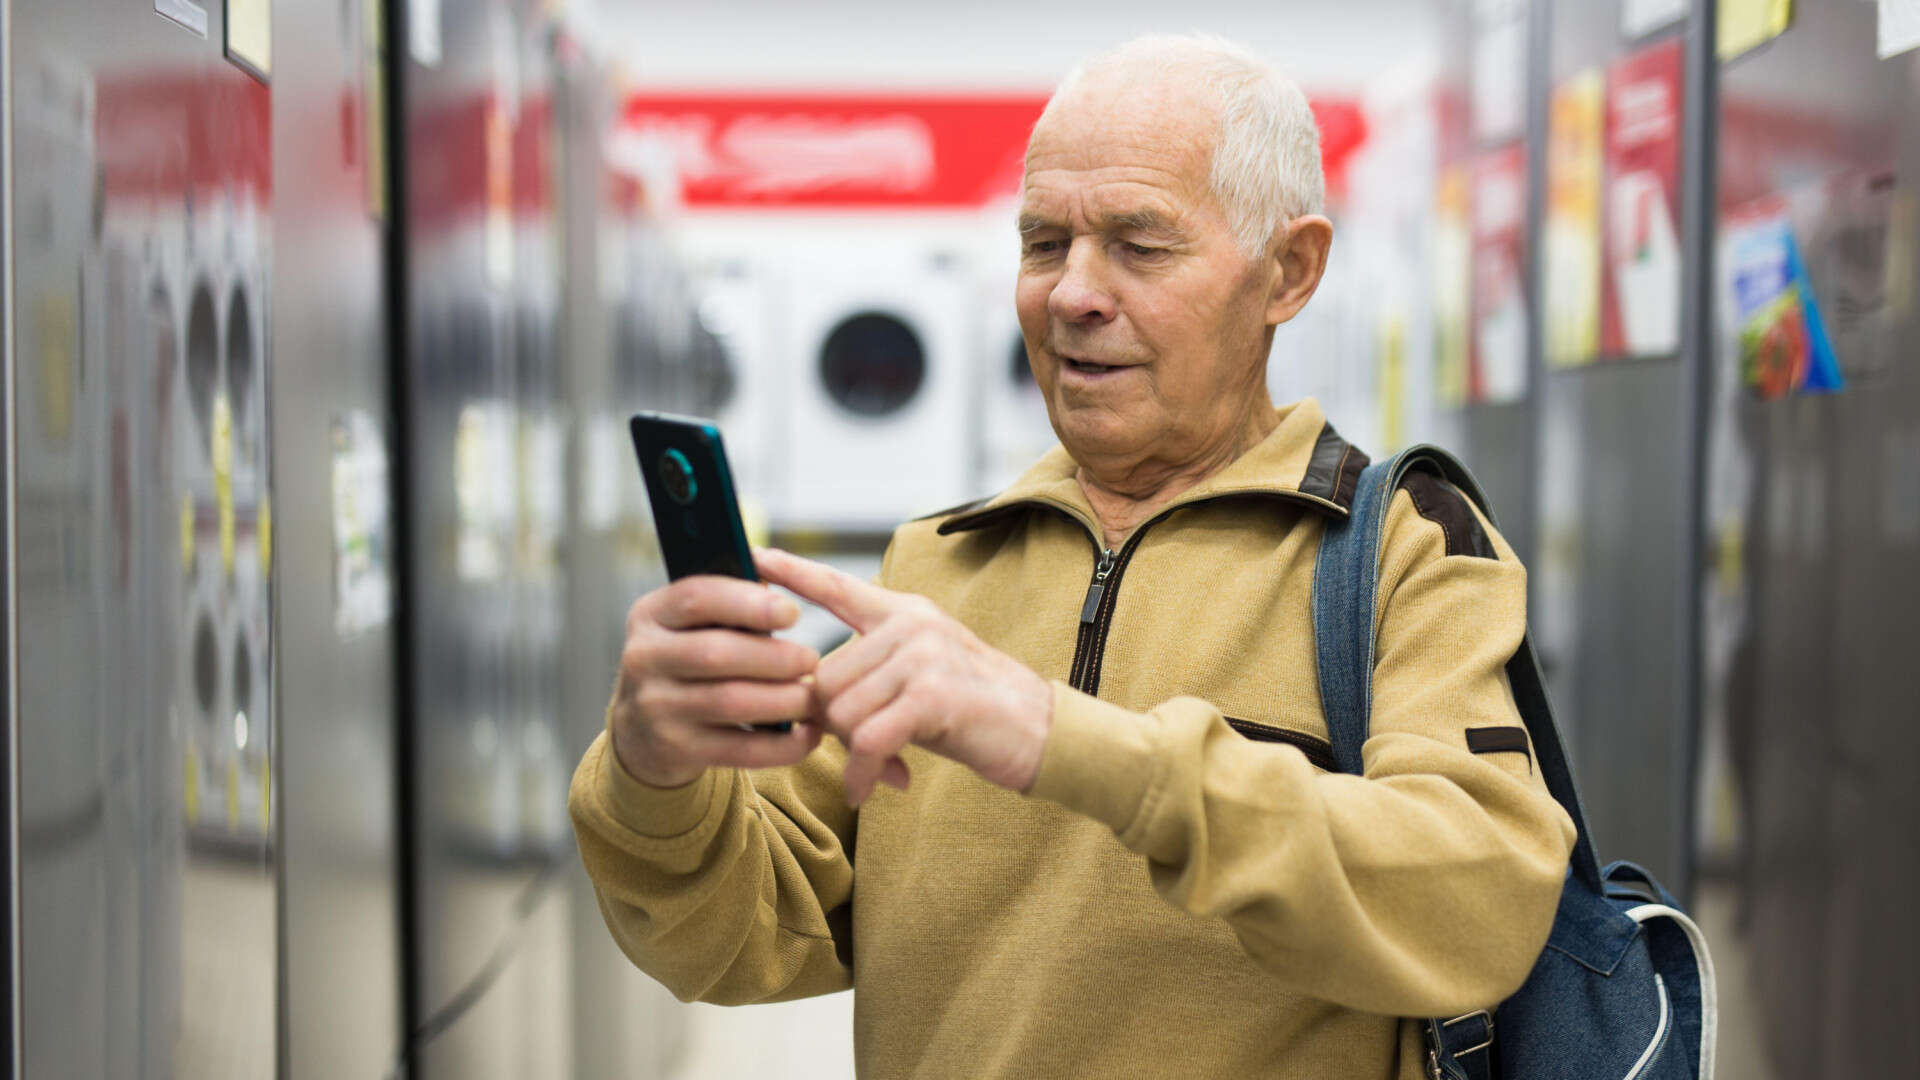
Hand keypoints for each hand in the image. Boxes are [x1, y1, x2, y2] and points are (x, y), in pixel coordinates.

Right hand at [610, 575, 824, 787]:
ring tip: (812, 695)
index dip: (749, 602)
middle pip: (717, 652)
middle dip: (775, 657)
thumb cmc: (687, 660)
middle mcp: (644, 658)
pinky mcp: (676, 749)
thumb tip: (785, 592)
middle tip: (811, 659)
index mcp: (651, 614)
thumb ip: (729, 605)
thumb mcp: (690, 625)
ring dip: (784, 699)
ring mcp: (655, 707)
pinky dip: (783, 744)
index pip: (697, 597)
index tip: (792, 612)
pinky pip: (740, 749)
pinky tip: (808, 733)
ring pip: (731, 701)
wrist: (641, 729)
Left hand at [754, 547, 1053, 806]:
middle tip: (860, 753)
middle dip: (832, 726)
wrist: (1042, 733)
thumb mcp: (919, 678)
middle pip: (825, 679)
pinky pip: (866, 738)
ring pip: (841, 711)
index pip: (837, 587)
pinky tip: (872, 786)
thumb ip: (871, 675)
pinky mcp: (932, 695)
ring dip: (851, 753)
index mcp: (904, 613)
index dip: (792, 572)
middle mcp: (910, 625)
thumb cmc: (972, 712)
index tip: (753, 555)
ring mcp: (923, 656)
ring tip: (877, 767)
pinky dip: (863, 771)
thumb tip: (811, 705)